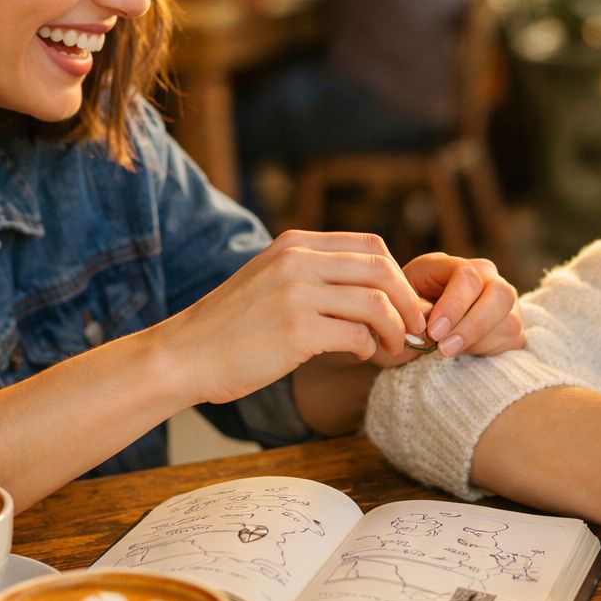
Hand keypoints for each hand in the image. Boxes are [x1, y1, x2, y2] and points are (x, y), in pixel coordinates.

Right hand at [156, 230, 426, 404]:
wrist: (184, 354)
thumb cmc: (231, 326)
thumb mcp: (271, 279)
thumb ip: (313, 274)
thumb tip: (374, 290)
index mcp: (294, 244)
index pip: (371, 245)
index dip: (399, 275)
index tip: (406, 303)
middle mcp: (297, 261)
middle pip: (382, 269)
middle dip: (408, 301)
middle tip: (416, 327)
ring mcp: (296, 294)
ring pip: (376, 303)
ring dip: (396, 330)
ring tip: (395, 348)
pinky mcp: (295, 331)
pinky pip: (357, 336)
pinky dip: (371, 349)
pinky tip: (362, 357)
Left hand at [370, 253, 523, 367]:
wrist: (419, 332)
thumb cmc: (406, 315)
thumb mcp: (400, 309)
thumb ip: (414, 313)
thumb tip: (429, 325)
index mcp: (452, 266)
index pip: (467, 276)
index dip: (453, 305)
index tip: (433, 332)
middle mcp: (485, 277)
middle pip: (499, 294)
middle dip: (472, 325)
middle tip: (444, 348)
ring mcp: (503, 301)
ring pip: (509, 320)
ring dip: (477, 341)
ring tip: (448, 351)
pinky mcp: (511, 324)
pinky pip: (512, 339)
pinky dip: (488, 351)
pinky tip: (465, 353)